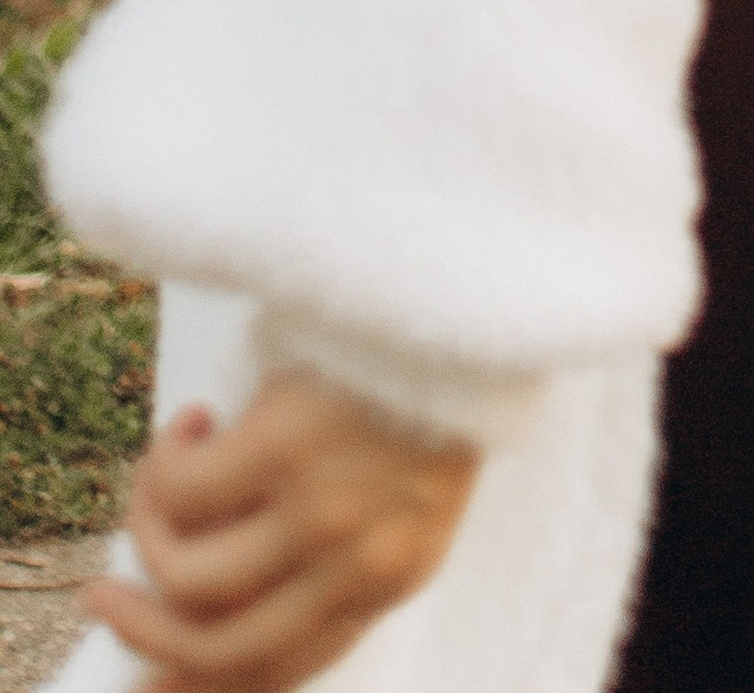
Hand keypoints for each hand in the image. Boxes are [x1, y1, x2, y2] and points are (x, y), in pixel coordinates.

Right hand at [87, 371, 477, 688]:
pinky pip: (183, 491)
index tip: (145, 686)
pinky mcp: (287, 445)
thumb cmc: (423, 377)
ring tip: (151, 482)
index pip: (283, 671)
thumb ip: (334, 553)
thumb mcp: (400, 486)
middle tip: (100, 598)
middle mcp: (360, 562)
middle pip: (219, 647)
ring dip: (144, 534)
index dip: (200, 689)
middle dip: (142, 634)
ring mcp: (323, 508)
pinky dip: (164, 464)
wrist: (467, 287)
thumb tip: (213, 606)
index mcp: (394, 577)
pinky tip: (192, 421)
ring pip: (187, 577)